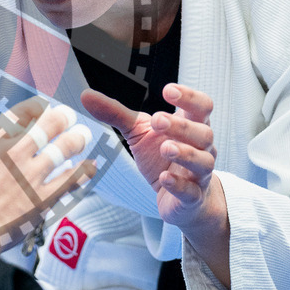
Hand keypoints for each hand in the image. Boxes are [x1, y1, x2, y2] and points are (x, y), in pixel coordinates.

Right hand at [0, 96, 95, 250]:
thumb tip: (0, 135)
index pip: (23, 112)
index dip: (38, 107)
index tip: (44, 108)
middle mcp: (13, 151)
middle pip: (48, 125)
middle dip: (61, 118)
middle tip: (68, 116)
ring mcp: (29, 176)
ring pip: (62, 149)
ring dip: (75, 140)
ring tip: (83, 135)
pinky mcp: (40, 200)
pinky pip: (70, 181)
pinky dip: (83, 171)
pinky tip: (90, 167)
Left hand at [81, 83, 221, 229]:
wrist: (180, 198)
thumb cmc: (161, 157)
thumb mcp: (138, 132)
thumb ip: (116, 113)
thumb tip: (86, 95)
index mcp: (190, 126)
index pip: (202, 106)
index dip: (189, 97)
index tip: (167, 90)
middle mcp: (201, 148)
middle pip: (204, 133)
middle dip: (181, 126)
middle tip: (157, 120)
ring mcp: (199, 174)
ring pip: (203, 161)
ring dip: (185, 153)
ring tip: (165, 147)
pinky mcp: (192, 197)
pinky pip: (191, 191)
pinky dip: (179, 184)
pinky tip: (164, 178)